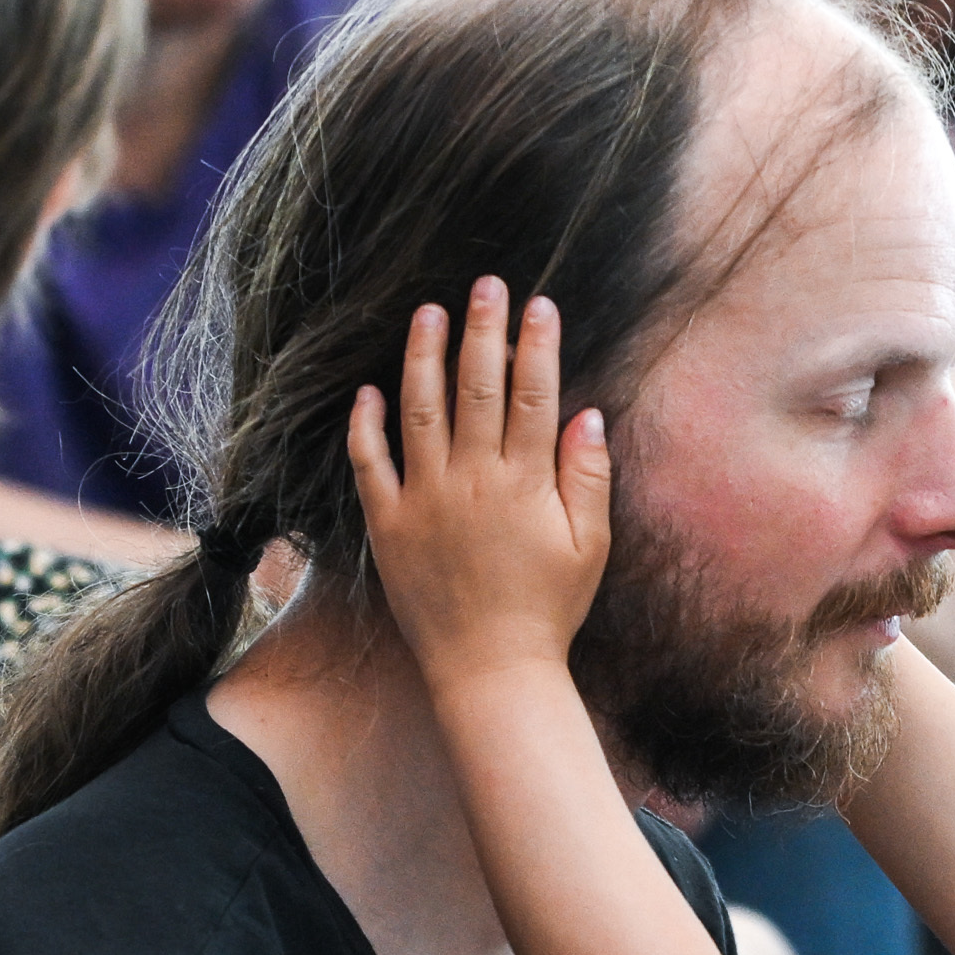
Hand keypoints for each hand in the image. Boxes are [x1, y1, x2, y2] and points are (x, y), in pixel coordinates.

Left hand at [346, 279, 610, 690]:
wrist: (490, 670)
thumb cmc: (548, 610)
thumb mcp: (588, 546)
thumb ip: (587, 476)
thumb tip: (588, 413)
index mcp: (525, 483)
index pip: (533, 395)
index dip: (537, 344)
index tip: (538, 304)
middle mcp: (472, 480)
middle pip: (477, 388)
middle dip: (482, 330)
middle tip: (484, 285)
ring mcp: (425, 499)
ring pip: (419, 411)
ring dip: (423, 357)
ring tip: (428, 313)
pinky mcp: (388, 525)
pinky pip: (370, 464)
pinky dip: (366, 425)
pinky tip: (370, 390)